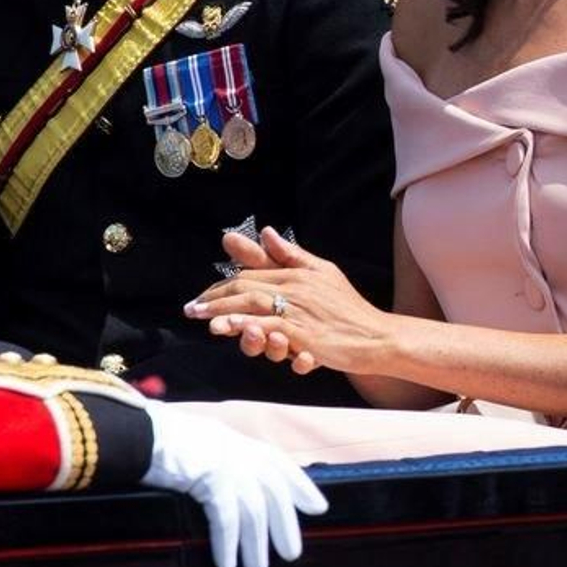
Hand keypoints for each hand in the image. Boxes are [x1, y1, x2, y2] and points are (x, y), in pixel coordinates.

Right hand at [141, 400, 327, 566]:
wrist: (145, 432)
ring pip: (254, 512)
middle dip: (285, 525)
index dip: (301, 486)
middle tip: (291, 554)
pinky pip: (226, 520)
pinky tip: (227, 566)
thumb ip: (229, 458)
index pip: (281, 465)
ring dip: (255, 546)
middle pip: (274, 493)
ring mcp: (229, 464)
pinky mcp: (212, 478)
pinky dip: (228, 545)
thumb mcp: (208, 443)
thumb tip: (242, 486)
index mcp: (241, 442)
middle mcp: (241, 451)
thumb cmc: (170, 439)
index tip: (318, 508)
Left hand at [185, 227, 389, 374]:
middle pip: (247, 288)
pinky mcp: (305, 334)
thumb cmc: (348, 307)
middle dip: (215, 298)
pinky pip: (273, 326)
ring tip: (203, 319)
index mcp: (296, 273)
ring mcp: (300, 311)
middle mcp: (295, 288)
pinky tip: (233, 327)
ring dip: (226, 312)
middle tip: (191, 309)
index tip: (203, 297)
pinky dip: (251, 325)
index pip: (251, 274)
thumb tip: (267, 231)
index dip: (223, 285)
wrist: (376, 336)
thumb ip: (291, 255)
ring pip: (255, 305)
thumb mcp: (322, 273)